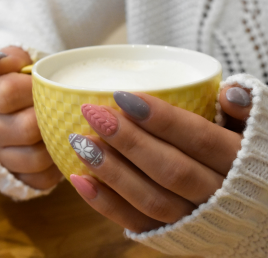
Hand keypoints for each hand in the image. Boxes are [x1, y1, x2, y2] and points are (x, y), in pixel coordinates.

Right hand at [0, 46, 61, 188]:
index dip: (36, 89)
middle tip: (66, 109)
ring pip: (36, 158)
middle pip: (28, 128)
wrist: (14, 110)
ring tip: (67, 130)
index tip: (51, 85)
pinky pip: (41, 179)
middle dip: (53, 117)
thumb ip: (9, 58)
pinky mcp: (15, 177)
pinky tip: (62, 151)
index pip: (8, 93)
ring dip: (57, 144)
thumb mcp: (15, 63)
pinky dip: (57, 167)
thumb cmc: (22, 83)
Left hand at [68, 88, 250, 232]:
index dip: (161, 118)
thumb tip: (229, 92)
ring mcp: (193, 220)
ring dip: (111, 171)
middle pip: (169, 169)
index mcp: (239, 163)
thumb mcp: (257, 132)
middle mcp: (217, 196)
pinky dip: (107, 204)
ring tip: (79, 142)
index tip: (123, 96)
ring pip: (150, 199)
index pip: (198, 138)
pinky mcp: (173, 236)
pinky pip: (137, 223)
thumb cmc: (251, 162)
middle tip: (94, 114)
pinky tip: (80, 181)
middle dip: (128, 141)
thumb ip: (246, 112)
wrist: (255, 213)